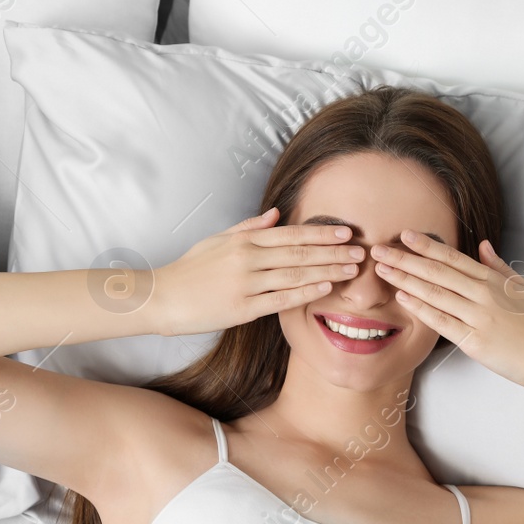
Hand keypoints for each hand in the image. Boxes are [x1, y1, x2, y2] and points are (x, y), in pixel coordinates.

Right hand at [145, 207, 364, 336]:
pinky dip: (305, 292)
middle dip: (333, 252)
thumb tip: (276, 214)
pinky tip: (326, 289)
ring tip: (352, 270)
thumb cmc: (190, 269)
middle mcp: (248, 259)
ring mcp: (246, 284)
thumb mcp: (217, 240)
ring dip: (327, 270)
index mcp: (244, 241)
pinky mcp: (242, 309)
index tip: (346, 232)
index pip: (291, 234)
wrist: (162, 297)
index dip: (321, 233)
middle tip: (361, 252)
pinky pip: (280, 299)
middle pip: (299, 252)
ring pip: (295, 274)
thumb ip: (249, 227)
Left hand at [371, 232, 523, 394]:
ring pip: (436, 293)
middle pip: (438, 271)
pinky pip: (442, 321)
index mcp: (494, 280)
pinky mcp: (475, 341)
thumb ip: (499, 268)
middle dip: (405, 259)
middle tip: (380, 249)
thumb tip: (482, 245)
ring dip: (405, 279)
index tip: (405, 234)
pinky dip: (420, 308)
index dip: (427, 246)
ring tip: (382, 270)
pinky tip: (402, 298)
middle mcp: (484, 294)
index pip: (454, 258)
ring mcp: (479, 316)